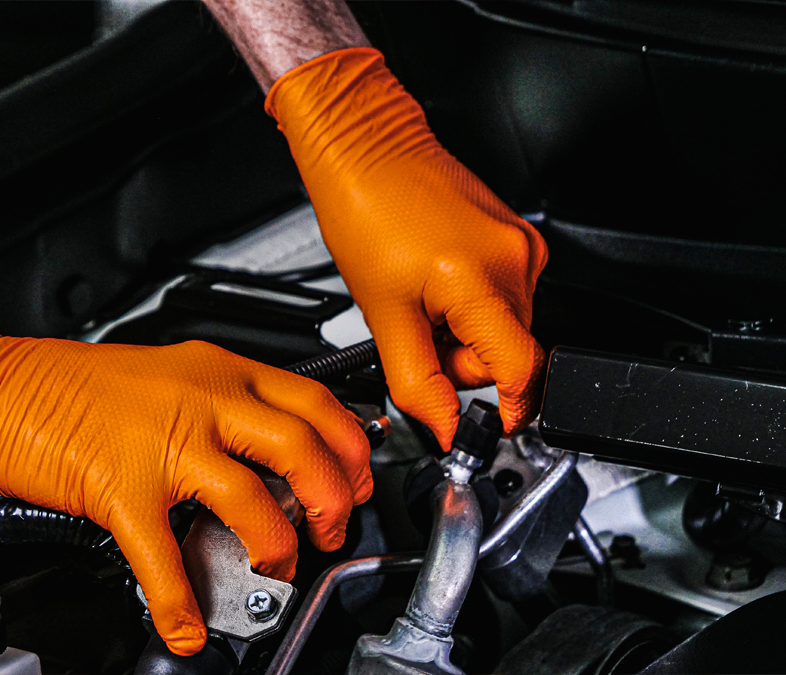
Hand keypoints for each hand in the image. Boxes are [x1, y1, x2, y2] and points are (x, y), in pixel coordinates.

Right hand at [0, 300, 371, 654]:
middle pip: (304, 448)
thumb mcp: (167, 373)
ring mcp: (162, 442)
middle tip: (333, 530)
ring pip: (252, 498)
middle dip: (336, 500)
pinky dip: (180, 600)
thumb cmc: (71, 382)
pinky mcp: (118, 486)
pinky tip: (187, 625)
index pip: (316, 402)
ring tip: (277, 570)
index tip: (359, 480)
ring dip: (278, 546)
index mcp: (218, 370)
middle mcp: (201, 399)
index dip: (352, 449)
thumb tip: (265, 442)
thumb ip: (220, 404)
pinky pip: (162, 554)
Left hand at [266, 47, 547, 445]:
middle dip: (462, 361)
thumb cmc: (366, 213)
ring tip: (422, 301)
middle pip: (510, 352)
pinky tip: (436, 283)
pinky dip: (471, 307)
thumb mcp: (382, 314)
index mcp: (483, 281)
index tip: (492, 425)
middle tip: (418, 334)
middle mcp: (517, 261)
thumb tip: (444, 426)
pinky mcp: (516, 236)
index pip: (521, 371)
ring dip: (464, 334)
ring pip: (506, 326)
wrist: (367, 150)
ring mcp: (521, 244)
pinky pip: (504, 295)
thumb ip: (417, 381)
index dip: (507, 408)